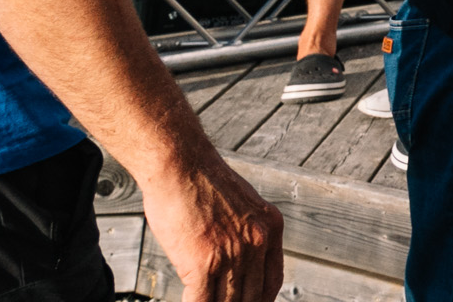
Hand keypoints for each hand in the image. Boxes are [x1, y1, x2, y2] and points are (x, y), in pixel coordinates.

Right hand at [139, 150, 280, 301]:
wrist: (180, 164)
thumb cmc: (201, 182)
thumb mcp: (240, 206)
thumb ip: (244, 233)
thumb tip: (236, 262)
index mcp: (270, 228)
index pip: (271, 282)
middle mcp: (257, 242)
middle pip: (251, 298)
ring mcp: (232, 254)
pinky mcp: (203, 262)